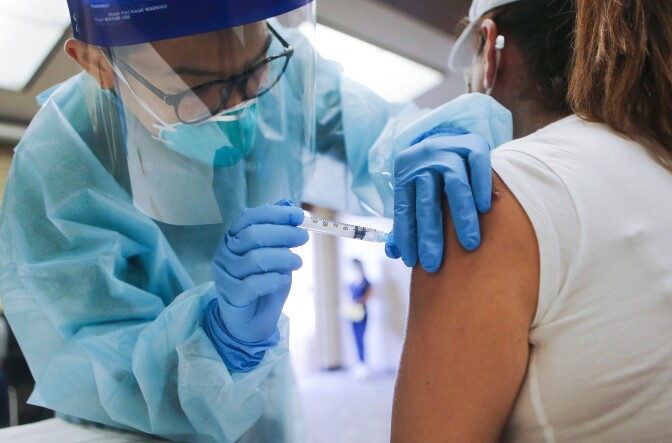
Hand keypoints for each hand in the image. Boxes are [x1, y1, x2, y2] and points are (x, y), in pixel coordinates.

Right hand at [204, 200, 308, 370]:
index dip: (275, 214)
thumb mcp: (275, 254)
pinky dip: (273, 280)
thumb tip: (289, 204)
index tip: (299, 215)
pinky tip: (282, 280)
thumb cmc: (264, 284)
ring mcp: (224, 276)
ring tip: (297, 262)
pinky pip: (253, 285)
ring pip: (255, 260)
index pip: (250, 217)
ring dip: (283, 258)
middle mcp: (224, 254)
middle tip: (304, 238)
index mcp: (233, 238)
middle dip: (283, 234)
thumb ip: (278, 231)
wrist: (251, 322)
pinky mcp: (230, 297)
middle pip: (252, 236)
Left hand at [386, 128, 490, 271]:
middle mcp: (424, 160)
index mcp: (405, 173)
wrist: (446, 134)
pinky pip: (478, 165)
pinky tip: (484, 209)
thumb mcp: (412, 191)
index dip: (407, 236)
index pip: (404, 208)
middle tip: (435, 264)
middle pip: (427, 201)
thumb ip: (404, 221)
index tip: (412, 261)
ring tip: (469, 244)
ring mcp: (449, 150)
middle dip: (430, 235)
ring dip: (461, 216)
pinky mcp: (473, 143)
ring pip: (455, 184)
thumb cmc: (429, 176)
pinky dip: (481, 186)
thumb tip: (393, 252)